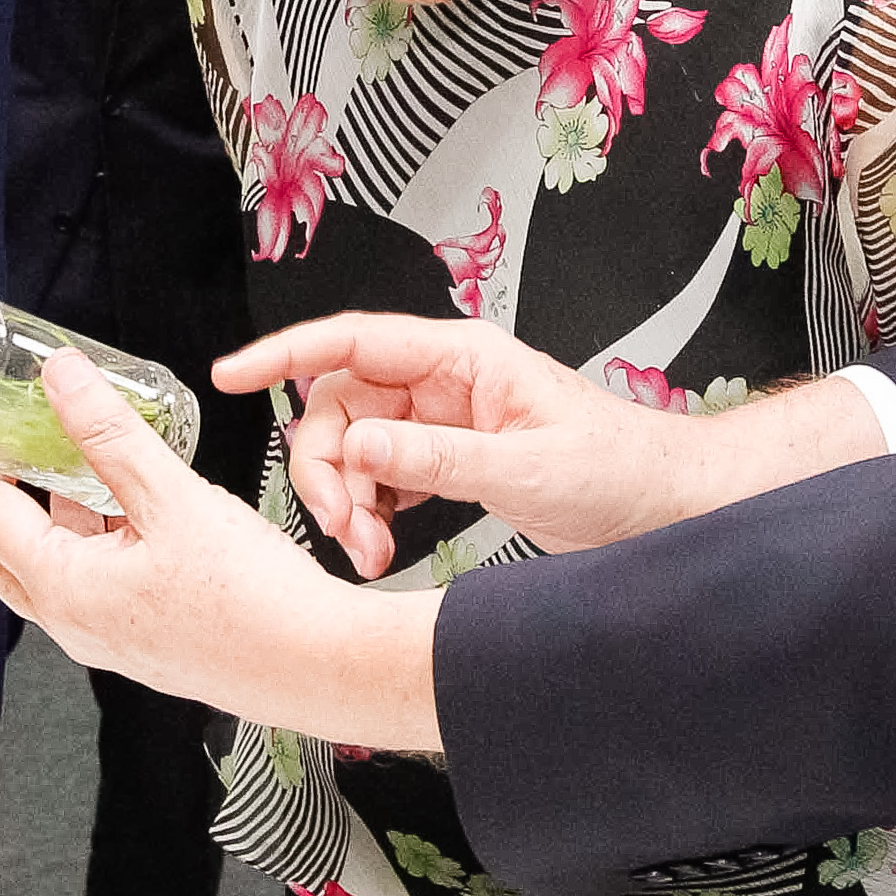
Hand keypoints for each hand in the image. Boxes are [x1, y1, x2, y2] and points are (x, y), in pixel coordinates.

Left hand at [0, 350, 441, 749]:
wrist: (317, 668)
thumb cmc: (252, 602)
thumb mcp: (174, 500)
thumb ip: (112, 436)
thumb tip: (62, 379)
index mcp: (66, 589)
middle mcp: (75, 623)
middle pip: (3, 549)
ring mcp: (109, 637)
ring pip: (51, 567)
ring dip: (47, 514)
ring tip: (63, 458)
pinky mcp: (145, 641)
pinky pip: (93, 581)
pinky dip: (90, 537)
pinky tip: (126, 507)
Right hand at [214, 313, 700, 576]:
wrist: (665, 505)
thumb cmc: (619, 470)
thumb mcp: (527, 468)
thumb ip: (439, 457)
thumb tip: (361, 448)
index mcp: (462, 358)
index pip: (352, 341)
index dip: (285, 354)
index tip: (231, 375)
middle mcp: (444, 382)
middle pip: (341, 408)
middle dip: (328, 471)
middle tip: (347, 532)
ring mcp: (444, 421)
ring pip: (356, 450)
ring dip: (348, 502)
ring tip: (374, 553)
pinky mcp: (449, 460)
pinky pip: (381, 478)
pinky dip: (372, 513)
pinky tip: (385, 545)